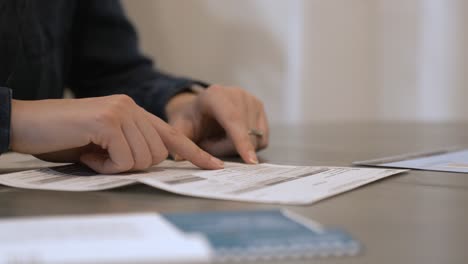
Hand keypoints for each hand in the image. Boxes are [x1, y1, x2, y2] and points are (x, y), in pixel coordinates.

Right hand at [10, 95, 223, 173]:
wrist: (29, 123)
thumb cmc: (66, 137)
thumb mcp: (105, 143)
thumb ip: (131, 145)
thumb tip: (154, 161)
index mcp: (135, 112)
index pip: (172, 136)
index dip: (194, 153)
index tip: (214, 166)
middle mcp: (132, 107)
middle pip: (158, 154)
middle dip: (133, 165)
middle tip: (104, 159)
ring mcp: (122, 111)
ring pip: (143, 157)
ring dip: (116, 166)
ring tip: (93, 153)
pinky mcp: (109, 120)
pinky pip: (123, 158)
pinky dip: (105, 165)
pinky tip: (88, 153)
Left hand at [166, 85, 268, 163]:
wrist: (201, 109)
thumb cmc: (190, 120)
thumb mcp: (180, 128)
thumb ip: (179, 142)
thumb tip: (179, 157)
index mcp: (215, 95)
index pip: (233, 119)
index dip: (241, 141)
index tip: (250, 162)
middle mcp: (237, 94)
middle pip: (244, 134)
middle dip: (226, 149)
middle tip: (209, 145)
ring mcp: (252, 100)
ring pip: (254, 139)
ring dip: (236, 148)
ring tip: (219, 139)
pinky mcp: (261, 110)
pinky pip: (261, 140)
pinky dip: (248, 146)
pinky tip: (233, 138)